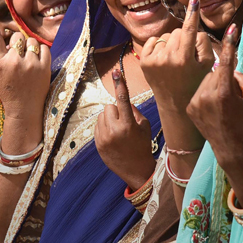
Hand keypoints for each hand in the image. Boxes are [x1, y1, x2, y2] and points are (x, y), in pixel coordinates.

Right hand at [0, 7, 50, 121]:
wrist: (24, 109)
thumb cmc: (7, 90)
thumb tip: (1, 39)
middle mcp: (14, 62)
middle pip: (17, 37)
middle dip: (17, 42)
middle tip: (18, 53)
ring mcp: (30, 64)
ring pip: (31, 40)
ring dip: (29, 47)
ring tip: (27, 59)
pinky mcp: (44, 67)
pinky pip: (43, 48)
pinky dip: (40, 51)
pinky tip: (36, 60)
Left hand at [94, 69, 155, 190]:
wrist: (136, 170)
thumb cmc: (143, 146)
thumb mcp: (145, 126)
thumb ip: (134, 111)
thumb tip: (123, 100)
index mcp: (129, 125)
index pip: (123, 100)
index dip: (120, 85)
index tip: (116, 72)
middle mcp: (114, 131)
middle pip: (109, 106)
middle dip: (116, 110)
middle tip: (124, 121)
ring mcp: (104, 138)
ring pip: (102, 115)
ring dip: (109, 119)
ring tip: (118, 131)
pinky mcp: (97, 144)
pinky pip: (97, 125)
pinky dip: (104, 127)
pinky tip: (112, 137)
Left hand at [140, 0, 213, 112]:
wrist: (175, 103)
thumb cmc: (196, 82)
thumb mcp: (208, 65)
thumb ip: (204, 43)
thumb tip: (194, 27)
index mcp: (185, 59)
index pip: (190, 30)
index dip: (193, 13)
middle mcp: (167, 58)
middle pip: (179, 31)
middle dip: (185, 38)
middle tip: (187, 55)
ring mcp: (153, 60)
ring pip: (167, 36)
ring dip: (173, 43)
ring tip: (176, 60)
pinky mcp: (144, 61)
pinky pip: (154, 40)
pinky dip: (161, 45)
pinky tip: (165, 58)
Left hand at [186, 25, 242, 171]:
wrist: (229, 148)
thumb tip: (232, 67)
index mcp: (224, 92)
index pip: (227, 61)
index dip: (230, 43)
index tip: (232, 28)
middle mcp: (207, 95)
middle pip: (215, 72)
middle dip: (224, 77)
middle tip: (232, 94)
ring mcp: (195, 101)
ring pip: (205, 80)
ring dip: (214, 85)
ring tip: (221, 103)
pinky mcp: (189, 107)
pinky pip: (198, 90)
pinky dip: (206, 94)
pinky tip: (212, 108)